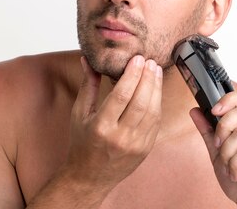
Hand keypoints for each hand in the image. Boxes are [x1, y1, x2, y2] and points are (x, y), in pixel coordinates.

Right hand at [64, 55, 162, 190]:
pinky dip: (157, 103)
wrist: (89, 178)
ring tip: (155, 71)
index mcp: (100, 127)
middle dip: (147, 79)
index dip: (132, 75)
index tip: (137, 59)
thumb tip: (89, 61)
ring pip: (152, 112)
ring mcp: (135, 144)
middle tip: (150, 61)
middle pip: (140, 102)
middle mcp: (119, 137)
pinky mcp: (146, 148)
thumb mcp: (79, 114)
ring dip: (156, 89)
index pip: (121, 96)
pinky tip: (156, 89)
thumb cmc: (82, 144)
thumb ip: (88, 86)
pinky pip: (155, 122)